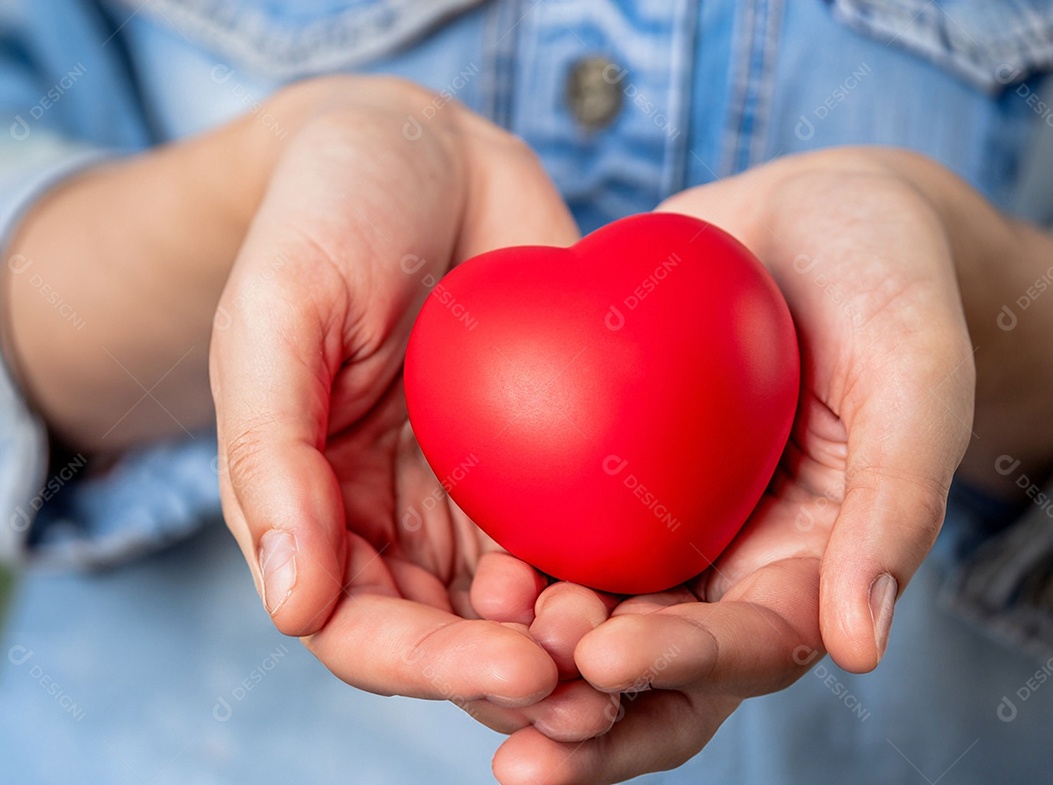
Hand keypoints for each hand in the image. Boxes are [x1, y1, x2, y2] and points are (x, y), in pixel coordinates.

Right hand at [210, 77, 611, 736]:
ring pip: (527, 608)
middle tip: (596, 694)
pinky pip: (581, 532)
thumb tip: (294, 607)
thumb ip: (270, 455)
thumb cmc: (325, 219)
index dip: (431, 665)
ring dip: (579, 648)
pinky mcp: (548, 459)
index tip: (516, 669)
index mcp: (315, 510)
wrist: (420, 150)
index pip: (361, 628)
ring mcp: (477, 494)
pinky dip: (617, 573)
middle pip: (454, 639)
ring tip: (638, 660)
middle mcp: (396, 521)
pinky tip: (664, 582)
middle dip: (520, 678)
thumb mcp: (276, 316)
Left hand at [488, 148, 982, 782]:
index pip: (745, 646)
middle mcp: (724, 558)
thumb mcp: (916, 372)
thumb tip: (860, 648)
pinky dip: (509, 555)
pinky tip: (459, 565)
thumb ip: (899, 500)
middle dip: (584, 695)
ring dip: (530, 644)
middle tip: (515, 706)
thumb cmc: (889, 282)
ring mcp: (659, 518)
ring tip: (466, 642)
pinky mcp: (605, 470)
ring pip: (588, 607)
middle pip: (653, 661)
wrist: (813, 216)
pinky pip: (553, 524)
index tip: (604, 657)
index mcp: (806, 563)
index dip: (678, 664)